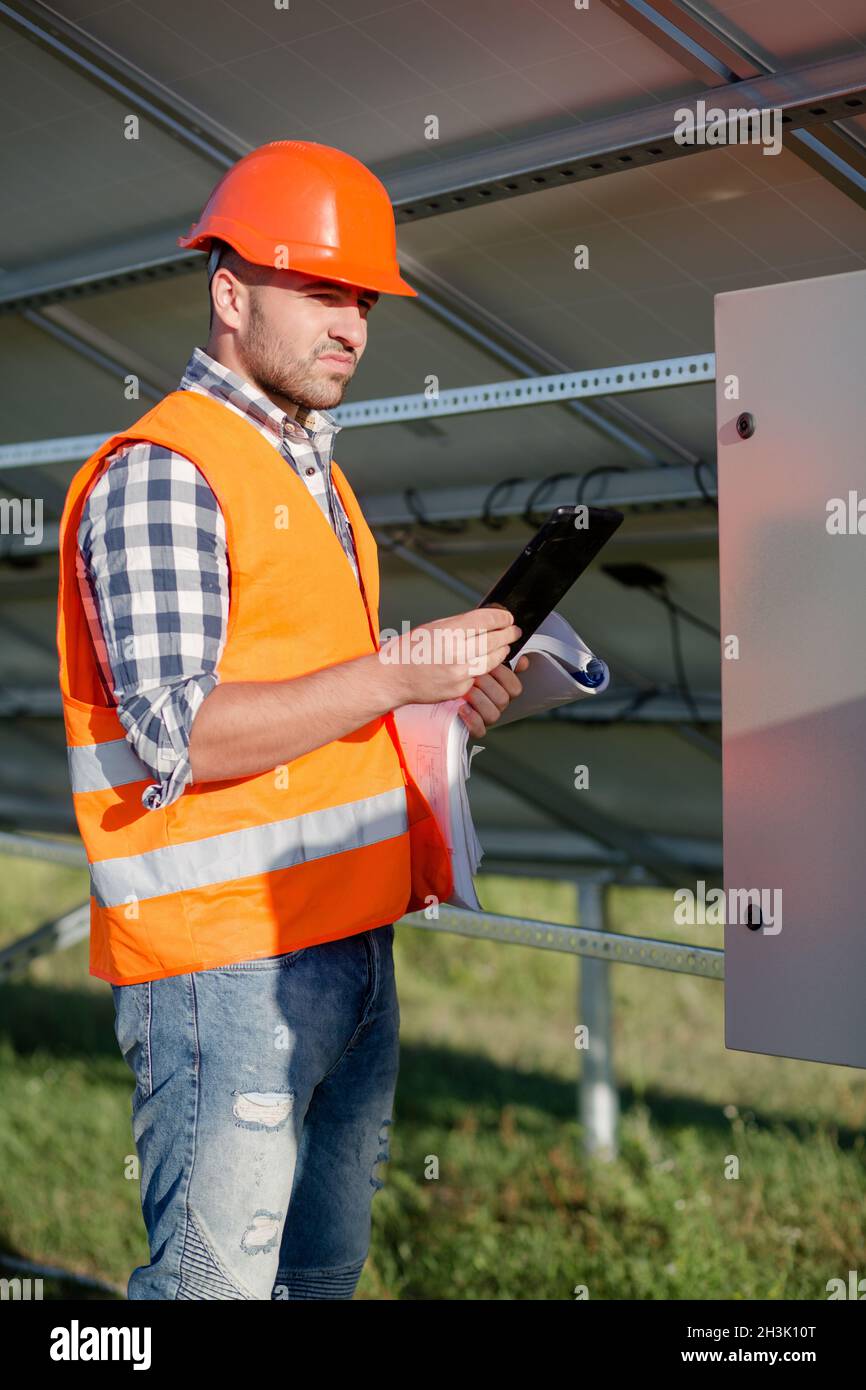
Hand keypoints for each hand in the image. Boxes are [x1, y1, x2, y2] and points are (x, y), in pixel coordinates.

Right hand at [380, 607, 522, 705]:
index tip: (507, 617)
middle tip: (514, 631)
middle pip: (495, 641)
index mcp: (450, 632)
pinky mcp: (460, 688)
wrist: (394, 677)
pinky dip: (482, 668)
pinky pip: (479, 675)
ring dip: (501, 651)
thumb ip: (461, 624)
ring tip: (504, 645)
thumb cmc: (410, 650)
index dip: (501, 618)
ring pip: (493, 660)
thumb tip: (485, 620)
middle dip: (508, 634)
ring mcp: (460, 673)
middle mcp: (457, 653)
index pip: (486, 621)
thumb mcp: (434, 627)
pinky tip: (482, 661)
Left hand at [457, 654, 530, 737]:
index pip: (515, 688)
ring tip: (465, 692)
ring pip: (493, 715)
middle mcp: (495, 704)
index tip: (491, 665)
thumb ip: (500, 660)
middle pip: (503, 700)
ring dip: (478, 700)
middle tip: (473, 676)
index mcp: (501, 689)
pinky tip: (462, 708)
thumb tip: (523, 661)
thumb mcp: (480, 663)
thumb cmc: (460, 675)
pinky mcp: (473, 728)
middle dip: (486, 685)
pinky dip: (472, 719)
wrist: (438, 687)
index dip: (504, 676)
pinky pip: (480, 730)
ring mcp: (485, 717)